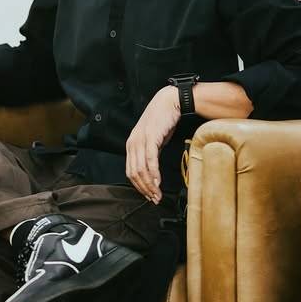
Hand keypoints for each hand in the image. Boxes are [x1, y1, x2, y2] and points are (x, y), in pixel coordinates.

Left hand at [126, 86, 181, 203]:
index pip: (130, 171)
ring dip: (150, 185)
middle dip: (144, 189)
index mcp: (132, 144)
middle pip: (134, 173)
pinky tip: (159, 182)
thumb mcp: (154, 139)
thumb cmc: (163, 120)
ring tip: (157, 194)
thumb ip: (151, 153)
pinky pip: (150, 160)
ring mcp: (140, 140)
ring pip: (141, 169)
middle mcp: (133, 143)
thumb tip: (153, 170)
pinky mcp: (150, 138)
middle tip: (154, 199)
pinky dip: (154, 174)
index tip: (148, 195)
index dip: (139, 186)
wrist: (170, 101)